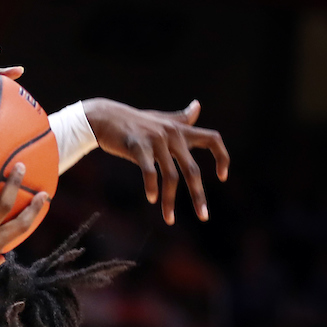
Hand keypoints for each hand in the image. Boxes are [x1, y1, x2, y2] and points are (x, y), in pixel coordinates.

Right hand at [83, 98, 229, 224]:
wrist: (104, 117)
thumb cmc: (133, 121)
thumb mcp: (160, 119)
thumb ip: (180, 118)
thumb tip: (197, 106)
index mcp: (180, 130)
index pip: (212, 139)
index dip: (222, 157)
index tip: (222, 177)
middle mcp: (172, 135)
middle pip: (192, 169)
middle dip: (198, 195)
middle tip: (204, 217)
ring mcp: (155, 140)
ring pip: (170, 176)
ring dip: (170, 201)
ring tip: (169, 220)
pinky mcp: (138, 147)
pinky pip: (149, 171)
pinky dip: (151, 187)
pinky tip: (152, 198)